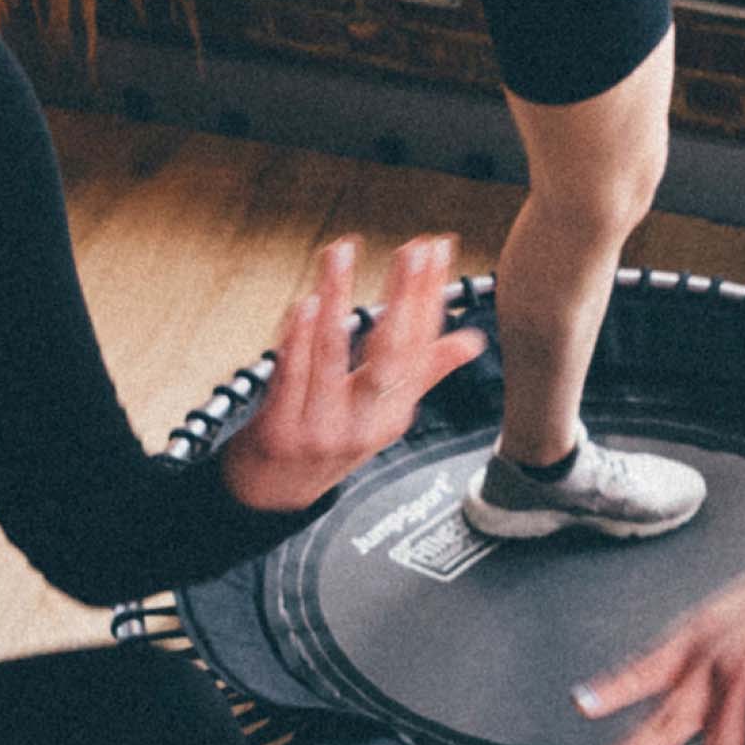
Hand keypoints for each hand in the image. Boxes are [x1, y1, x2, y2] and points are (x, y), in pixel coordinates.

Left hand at [216, 235, 484, 512]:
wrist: (271, 495)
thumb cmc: (328, 442)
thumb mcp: (383, 415)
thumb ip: (424, 373)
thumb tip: (472, 340)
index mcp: (393, 414)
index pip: (420, 348)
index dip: (429, 297)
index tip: (437, 250)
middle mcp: (363, 423)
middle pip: (390, 354)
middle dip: (403, 298)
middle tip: (413, 250)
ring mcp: (320, 428)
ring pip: (333, 356)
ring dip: (339, 299)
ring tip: (343, 254)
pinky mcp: (278, 431)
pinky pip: (291, 376)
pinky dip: (298, 339)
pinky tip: (307, 303)